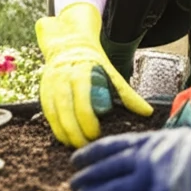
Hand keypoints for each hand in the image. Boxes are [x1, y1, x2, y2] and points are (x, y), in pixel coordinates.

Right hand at [36, 2, 152, 147]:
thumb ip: (127, 94)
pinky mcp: (43, 90)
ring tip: (75, 145)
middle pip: (65, 107)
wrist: (68, 44)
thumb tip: (147, 112)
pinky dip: (54, 126)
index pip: (82, 97)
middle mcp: (62, 75)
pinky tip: (64, 138)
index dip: (87, 118)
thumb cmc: (93, 62)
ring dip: (63, 131)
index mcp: (81, 70)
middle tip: (85, 144)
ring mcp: (50, 83)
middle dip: (74, 129)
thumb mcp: (112, 73)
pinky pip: (47, 111)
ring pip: (53, 111)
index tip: (95, 133)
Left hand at [70, 128, 190, 190]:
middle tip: (72, 186)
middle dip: (86, 178)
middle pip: (106, 169)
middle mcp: (146, 158)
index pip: (112, 146)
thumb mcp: (182, 141)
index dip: (91, 154)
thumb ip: (162, 148)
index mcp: (151, 141)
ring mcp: (152, 179)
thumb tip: (151, 154)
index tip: (75, 159)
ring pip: (110, 190)